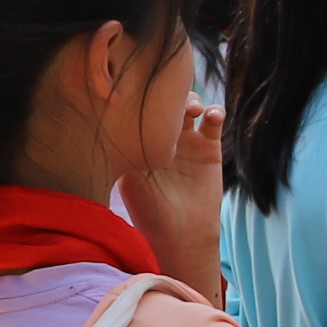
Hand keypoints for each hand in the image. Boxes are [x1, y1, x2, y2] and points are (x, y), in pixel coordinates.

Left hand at [119, 103, 227, 301]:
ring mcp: (187, 140)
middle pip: (166, 102)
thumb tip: (110, 123)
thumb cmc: (150, 213)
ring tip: (191, 110)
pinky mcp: (210, 146)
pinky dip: (215, 112)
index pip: (140, 109)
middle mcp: (163, 137)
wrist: (182, 236)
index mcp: (139, 141)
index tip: (141, 90)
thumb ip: (125, 153)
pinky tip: (212, 116)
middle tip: (169, 100)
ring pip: (190, 105)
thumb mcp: (130, 181)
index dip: (142, 95)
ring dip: (192, 99)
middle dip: (168, 94)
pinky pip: (214, 121)